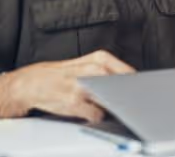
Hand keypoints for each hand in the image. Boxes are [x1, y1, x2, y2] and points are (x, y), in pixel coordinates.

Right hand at [0, 50, 134, 121]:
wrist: (31, 83)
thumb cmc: (64, 75)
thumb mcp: (89, 65)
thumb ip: (110, 72)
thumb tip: (135, 85)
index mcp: (101, 59)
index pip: (130, 74)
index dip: (138, 86)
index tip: (143, 93)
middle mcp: (94, 70)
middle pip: (123, 87)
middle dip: (128, 97)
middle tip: (130, 103)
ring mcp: (84, 87)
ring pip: (110, 101)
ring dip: (113, 107)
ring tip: (111, 106)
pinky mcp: (74, 103)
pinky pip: (96, 114)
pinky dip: (97, 116)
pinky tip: (91, 112)